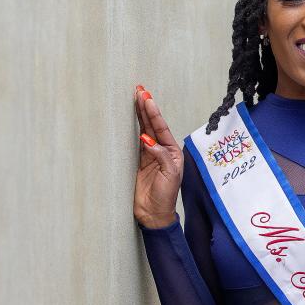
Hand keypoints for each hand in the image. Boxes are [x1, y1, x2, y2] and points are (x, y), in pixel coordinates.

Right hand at [133, 85, 183, 228]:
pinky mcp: (139, 162)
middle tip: (140, 90)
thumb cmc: (165, 196)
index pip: (161, 128)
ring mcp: (149, 155)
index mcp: (172, 152)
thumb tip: (148, 140)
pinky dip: (134, 128)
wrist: (154, 214)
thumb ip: (160, 156)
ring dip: (140, 115)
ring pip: (144, 130)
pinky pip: (135, 141)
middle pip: (152, 125)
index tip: (146, 98)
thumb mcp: (169, 175)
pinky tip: (131, 118)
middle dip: (146, 108)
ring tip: (136, 97)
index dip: (153, 113)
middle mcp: (162, 150)